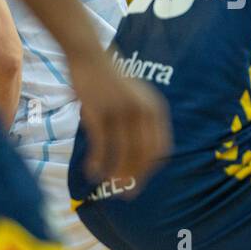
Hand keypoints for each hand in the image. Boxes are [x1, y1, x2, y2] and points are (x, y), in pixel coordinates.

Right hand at [69, 53, 170, 182]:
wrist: (90, 55)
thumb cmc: (112, 80)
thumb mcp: (138, 97)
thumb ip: (144, 120)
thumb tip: (146, 152)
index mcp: (156, 110)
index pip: (160, 148)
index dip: (151, 168)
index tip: (141, 180)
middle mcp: (143, 112)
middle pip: (143, 154)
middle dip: (135, 177)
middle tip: (127, 194)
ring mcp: (121, 111)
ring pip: (122, 152)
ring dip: (116, 173)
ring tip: (109, 185)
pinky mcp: (99, 112)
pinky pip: (101, 145)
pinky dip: (98, 162)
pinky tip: (93, 172)